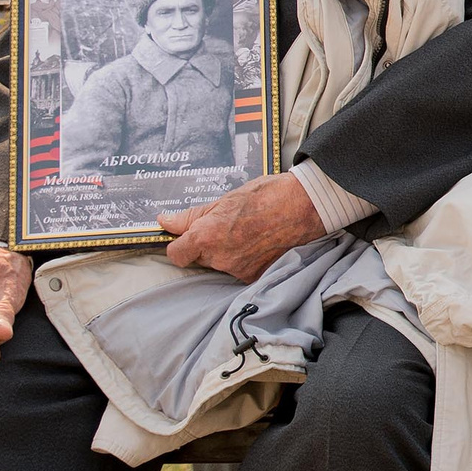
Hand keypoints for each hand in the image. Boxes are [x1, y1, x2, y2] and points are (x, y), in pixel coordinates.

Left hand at [158, 173, 329, 282]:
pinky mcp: (256, 275)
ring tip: (248, 232)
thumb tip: (166, 222)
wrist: (305, 205)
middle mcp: (219, 258)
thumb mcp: (225, 199)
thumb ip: (192, 216)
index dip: (180, 246)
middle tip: (228, 226)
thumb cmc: (268, 195)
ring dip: (228, 252)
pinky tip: (259, 242)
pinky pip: (241, 270)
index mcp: (206, 237)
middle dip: (208, 246)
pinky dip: (246, 259)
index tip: (187, 238)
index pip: (176, 255)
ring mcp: (239, 269)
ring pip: (221, 264)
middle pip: (200, 259)